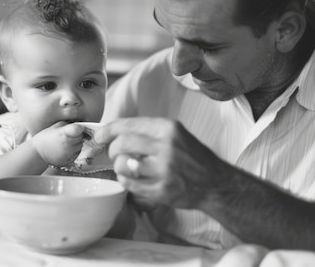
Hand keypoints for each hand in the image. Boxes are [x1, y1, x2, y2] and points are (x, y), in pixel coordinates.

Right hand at [32, 122, 84, 165]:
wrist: (38, 153)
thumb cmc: (45, 138)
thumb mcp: (55, 126)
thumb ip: (68, 124)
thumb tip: (79, 125)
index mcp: (64, 134)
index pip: (79, 129)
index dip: (79, 128)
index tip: (76, 128)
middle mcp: (68, 144)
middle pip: (81, 137)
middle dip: (77, 135)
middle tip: (68, 135)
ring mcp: (69, 153)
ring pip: (80, 146)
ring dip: (76, 143)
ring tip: (66, 142)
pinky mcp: (70, 160)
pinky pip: (77, 153)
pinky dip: (74, 151)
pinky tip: (66, 149)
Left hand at [94, 117, 222, 209]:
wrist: (215, 183)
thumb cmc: (192, 157)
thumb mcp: (176, 134)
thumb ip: (149, 132)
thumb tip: (115, 131)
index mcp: (168, 129)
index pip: (128, 125)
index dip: (108, 130)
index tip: (99, 135)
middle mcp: (166, 147)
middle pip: (121, 144)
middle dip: (112, 149)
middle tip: (115, 153)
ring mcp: (163, 170)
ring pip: (123, 165)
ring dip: (119, 167)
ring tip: (126, 167)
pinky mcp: (161, 190)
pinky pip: (130, 184)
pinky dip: (126, 181)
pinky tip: (134, 178)